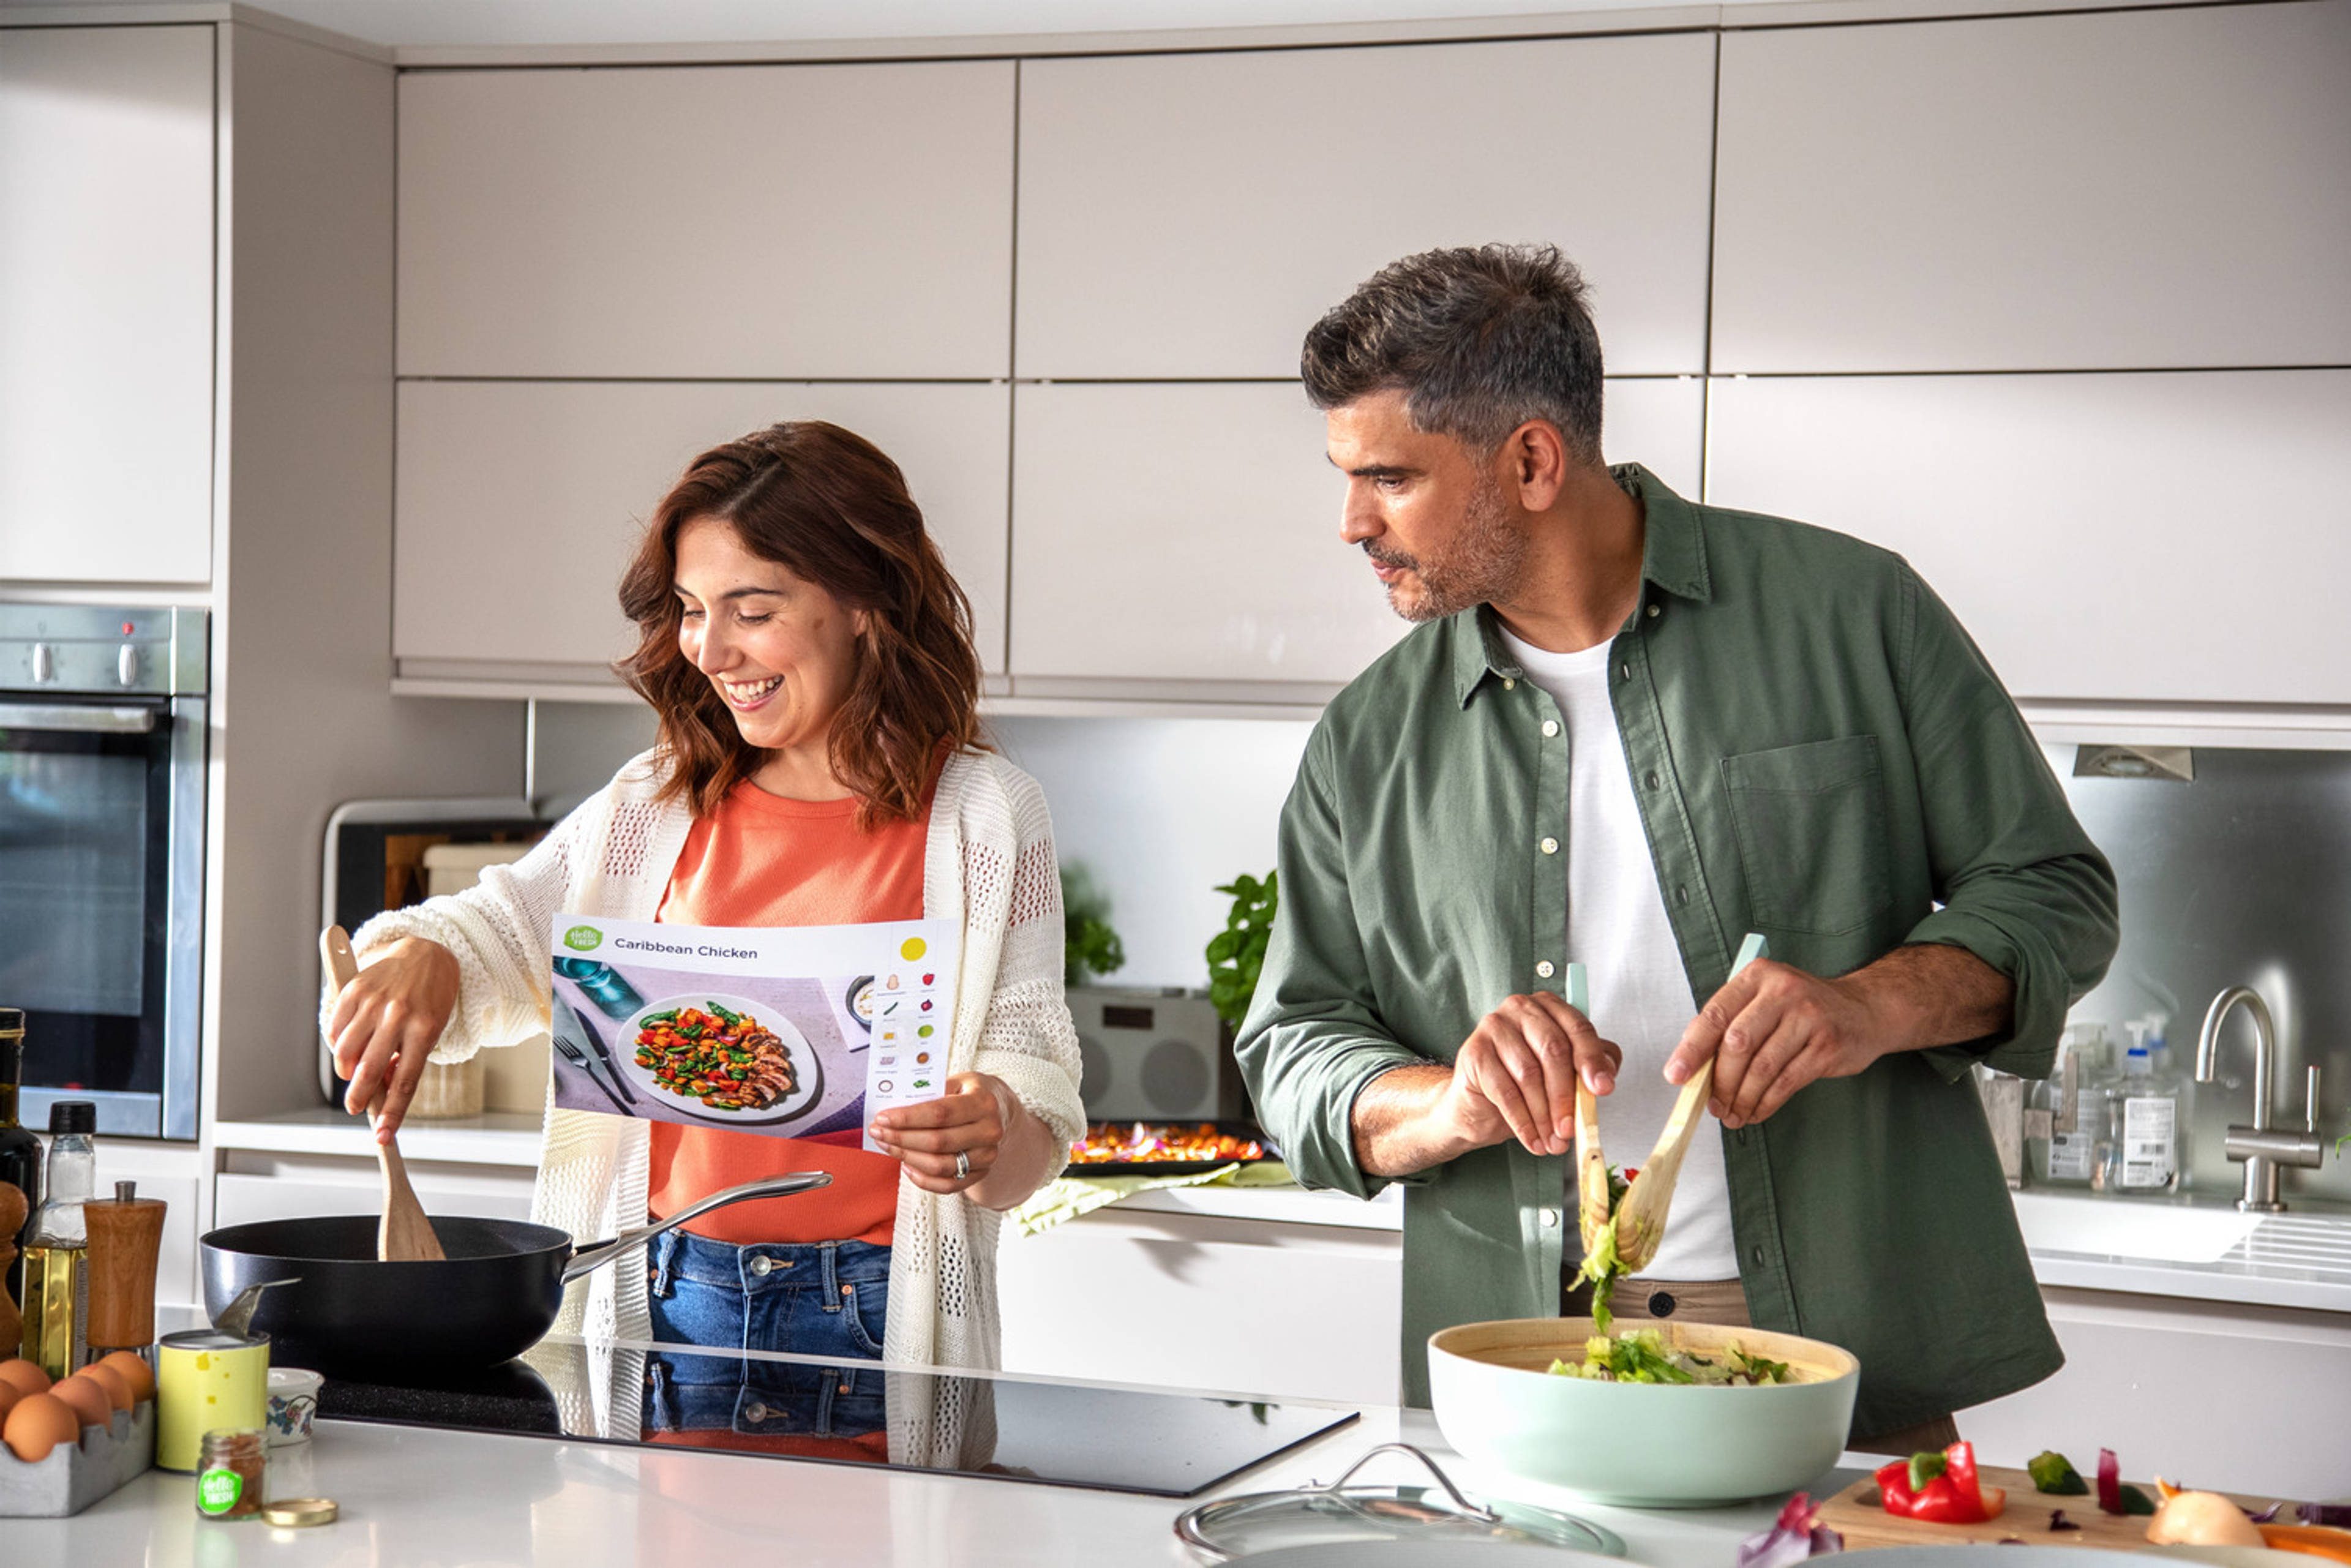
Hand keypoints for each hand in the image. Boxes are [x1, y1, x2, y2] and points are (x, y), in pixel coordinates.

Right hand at [325, 936, 459, 1140]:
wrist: (426, 954)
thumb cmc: (430, 1001)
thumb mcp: (431, 1031)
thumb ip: (407, 1060)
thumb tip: (382, 1089)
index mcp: (425, 1029)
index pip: (406, 1081)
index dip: (393, 1113)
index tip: (383, 1136)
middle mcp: (399, 1015)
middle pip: (370, 1070)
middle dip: (359, 1097)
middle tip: (356, 1107)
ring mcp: (375, 1002)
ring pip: (346, 1052)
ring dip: (346, 1070)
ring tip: (354, 1069)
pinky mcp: (354, 990)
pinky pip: (335, 1029)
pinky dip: (337, 1045)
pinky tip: (348, 1045)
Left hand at [868, 1071, 1012, 1194]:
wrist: (998, 1112)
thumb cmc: (969, 1094)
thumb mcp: (956, 1081)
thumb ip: (931, 1091)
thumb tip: (894, 1105)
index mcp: (984, 1103)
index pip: (940, 1113)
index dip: (908, 1118)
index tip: (882, 1117)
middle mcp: (990, 1131)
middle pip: (937, 1142)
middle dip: (901, 1138)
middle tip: (877, 1132)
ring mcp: (987, 1156)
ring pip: (940, 1165)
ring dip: (907, 1157)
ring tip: (887, 1146)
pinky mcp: (981, 1173)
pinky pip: (947, 1185)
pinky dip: (923, 1179)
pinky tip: (906, 1165)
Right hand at [1440, 994, 1620, 1157]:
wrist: (1478, 1104)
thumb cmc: (1524, 1084)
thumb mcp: (1565, 1075)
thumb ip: (1590, 1068)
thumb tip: (1604, 1078)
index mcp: (1549, 1007)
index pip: (1578, 1028)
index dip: (1592, 1060)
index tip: (1602, 1089)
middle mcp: (1520, 1008)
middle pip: (1553, 1050)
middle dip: (1566, 1096)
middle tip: (1570, 1129)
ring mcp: (1493, 1027)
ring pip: (1529, 1074)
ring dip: (1544, 1116)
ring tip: (1552, 1141)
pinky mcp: (1474, 1052)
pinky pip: (1504, 1091)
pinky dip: (1522, 1122)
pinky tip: (1532, 1139)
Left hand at [1664, 958, 1890, 1128]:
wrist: (1864, 1009)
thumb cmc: (1802, 1008)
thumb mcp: (1764, 999)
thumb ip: (1730, 1024)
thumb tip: (1692, 1065)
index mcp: (1757, 976)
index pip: (1715, 1015)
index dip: (1692, 1049)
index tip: (1677, 1075)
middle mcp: (1782, 991)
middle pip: (1737, 1045)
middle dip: (1719, 1082)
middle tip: (1711, 1105)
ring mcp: (1808, 1017)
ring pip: (1761, 1068)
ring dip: (1741, 1098)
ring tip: (1732, 1114)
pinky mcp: (1827, 1046)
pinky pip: (1786, 1082)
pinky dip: (1765, 1103)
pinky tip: (1755, 1111)